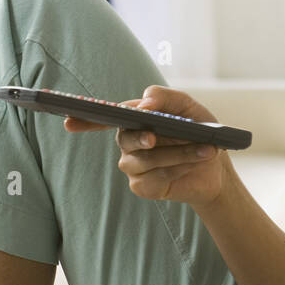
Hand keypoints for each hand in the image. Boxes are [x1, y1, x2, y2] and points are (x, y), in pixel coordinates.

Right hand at [64, 85, 228, 208]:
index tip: (68, 119)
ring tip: (204, 149)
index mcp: (133, 120)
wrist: (216, 166)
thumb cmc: (199, 131)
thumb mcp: (188, 108)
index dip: (83, 119)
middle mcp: (127, 142)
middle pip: (125, 138)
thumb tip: (143, 103)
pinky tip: (192, 165)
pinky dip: (177, 170)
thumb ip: (166, 97)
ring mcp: (133, 166)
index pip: (102, 118)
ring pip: (144, 160)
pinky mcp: (143, 187)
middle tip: (155, 137)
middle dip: (143, 138)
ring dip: (177, 154)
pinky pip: (153, 179)